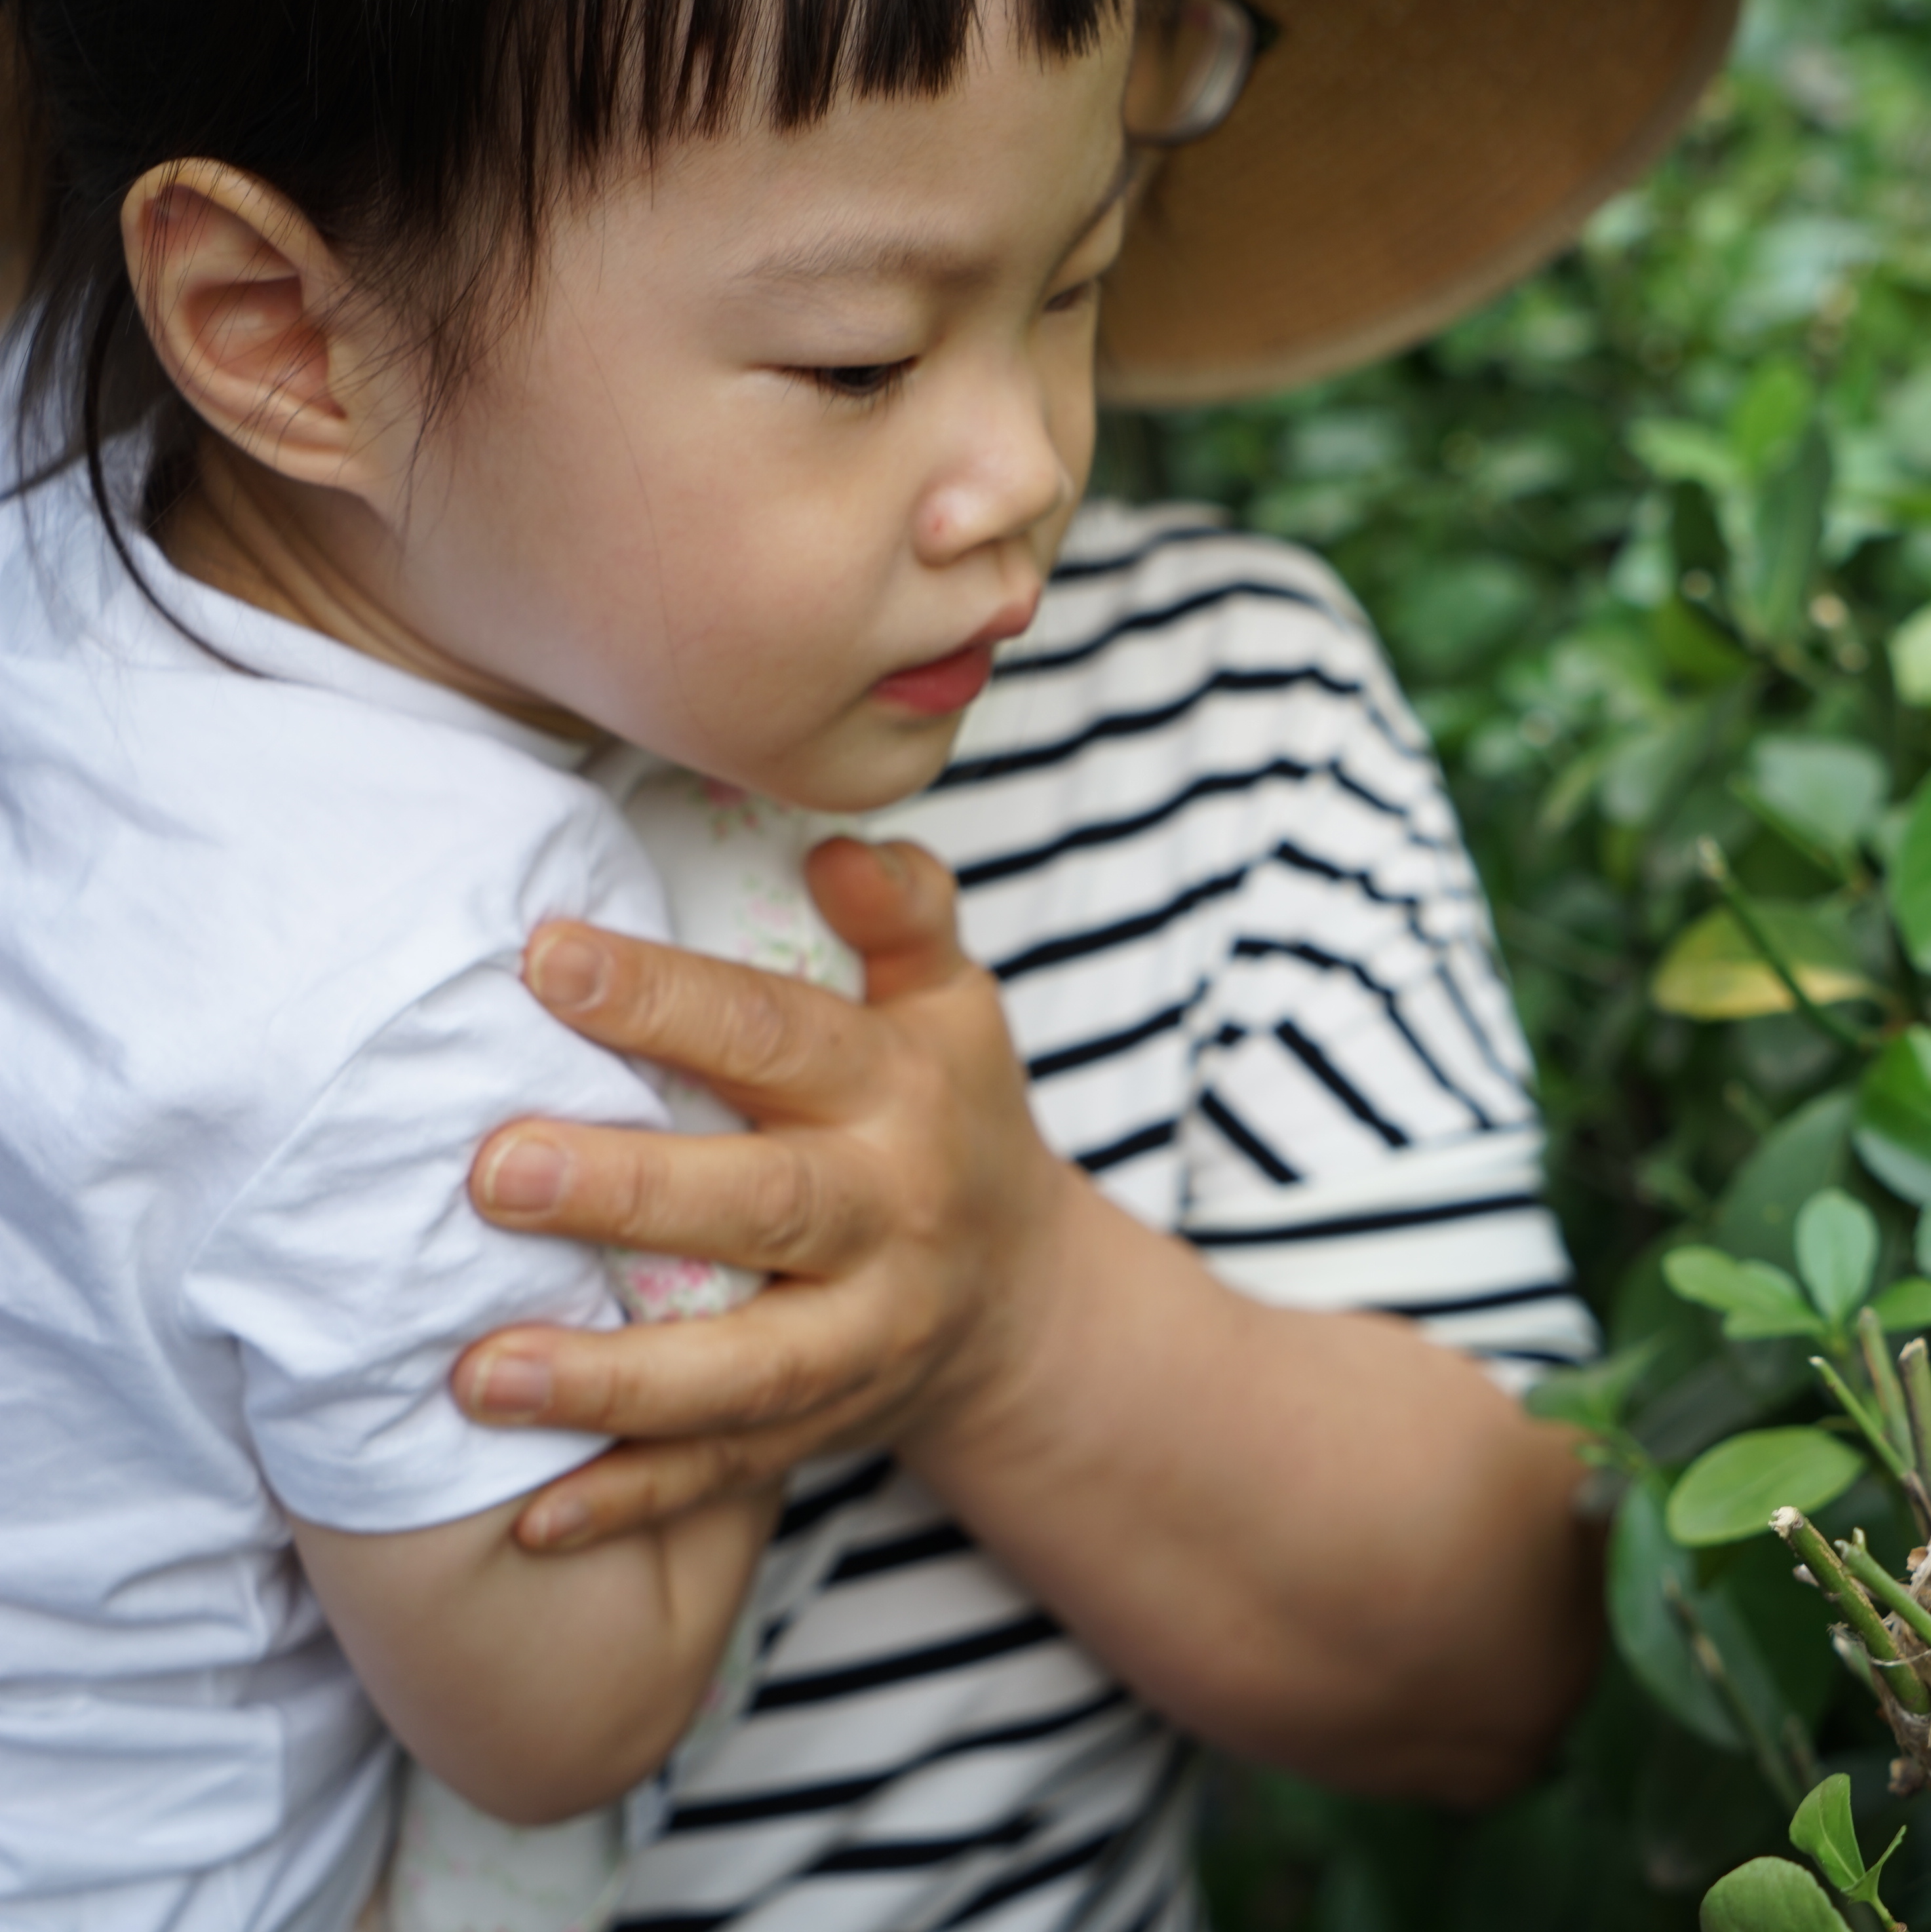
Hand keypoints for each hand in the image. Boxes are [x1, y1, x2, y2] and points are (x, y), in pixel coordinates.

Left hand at [453, 839, 1068, 1550]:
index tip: (543, 959)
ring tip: (476, 1372)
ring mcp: (865, 1338)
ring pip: (747, 1367)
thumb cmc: (945, 1116)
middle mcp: (894, 1217)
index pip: (781, 1036)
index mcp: (904, 1093)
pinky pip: (727, 1474)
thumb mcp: (951, 1004)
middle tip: (491, 1170)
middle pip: (768, 1204)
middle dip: (631, 1192)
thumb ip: (905, 916)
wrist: (1023, 1305)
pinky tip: (531, 1511)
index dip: (668, 1001)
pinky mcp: (824, 1432)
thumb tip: (840, 849)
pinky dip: (634, 1498)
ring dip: (612, 1378)